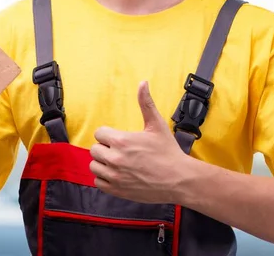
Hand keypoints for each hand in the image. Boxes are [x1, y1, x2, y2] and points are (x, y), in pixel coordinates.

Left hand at [89, 81, 187, 203]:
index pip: (99, 133)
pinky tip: (117, 174)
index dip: (108, 134)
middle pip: (95, 149)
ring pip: (94, 166)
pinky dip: (105, 179)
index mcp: (121, 141)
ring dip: (103, 163)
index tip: (119, 138)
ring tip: (117, 162)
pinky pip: (98, 183)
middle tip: (120, 150)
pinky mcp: (117, 190)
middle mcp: (115, 159)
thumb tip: (143, 83)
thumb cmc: (168, 152)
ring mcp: (115, 176)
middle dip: (105, 148)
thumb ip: (146, 103)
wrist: (179, 179)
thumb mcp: (157, 125)